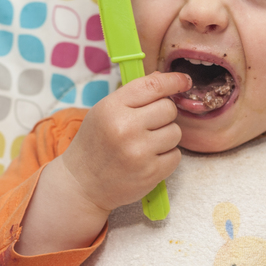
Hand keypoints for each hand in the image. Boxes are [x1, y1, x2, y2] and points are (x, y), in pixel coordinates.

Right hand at [59, 71, 190, 215]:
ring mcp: (139, 152)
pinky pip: (176, 155)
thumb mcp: (103, 112)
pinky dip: (166, 157)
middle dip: (164, 115)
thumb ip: (132, 96)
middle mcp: (126, 128)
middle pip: (169, 109)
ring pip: (176, 132)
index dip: (173, 80)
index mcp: (112, 108)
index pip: (153, 86)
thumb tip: (164, 80)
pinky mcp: (151, 173)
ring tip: (145, 145)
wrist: (82, 185)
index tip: (184, 81)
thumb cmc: (95, 145)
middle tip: (148, 126)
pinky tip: (148, 160)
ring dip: (165, 137)